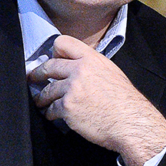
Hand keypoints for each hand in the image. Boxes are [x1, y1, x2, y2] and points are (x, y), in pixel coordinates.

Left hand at [29, 35, 165, 165]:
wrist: (130, 122)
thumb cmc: (126, 102)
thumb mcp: (113, 74)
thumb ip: (93, 68)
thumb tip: (79, 70)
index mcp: (92, 60)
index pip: (64, 43)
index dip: (55, 51)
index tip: (52, 58)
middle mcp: (80, 70)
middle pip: (49, 66)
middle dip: (38, 73)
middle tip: (34, 78)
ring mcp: (72, 89)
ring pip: (47, 90)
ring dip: (42, 97)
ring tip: (41, 101)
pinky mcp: (67, 107)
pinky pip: (51, 109)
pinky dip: (50, 113)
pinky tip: (53, 115)